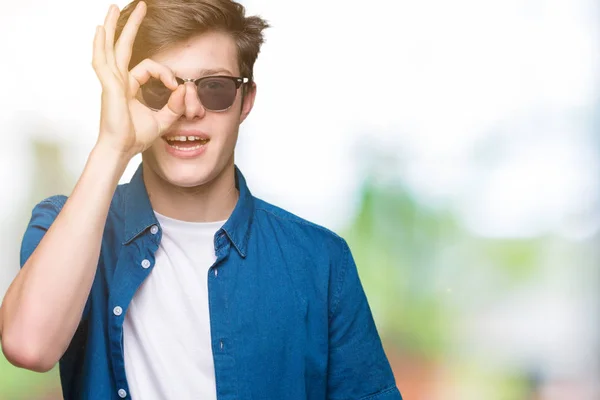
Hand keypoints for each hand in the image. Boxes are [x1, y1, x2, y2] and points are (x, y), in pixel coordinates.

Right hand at [92, 2, 185, 157]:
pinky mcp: (109, 86)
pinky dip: (100, 45)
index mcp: (129, 86)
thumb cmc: (136, 137)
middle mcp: (118, 80)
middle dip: (131, 26)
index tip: (177, 88)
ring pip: (110, 48)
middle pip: (123, 46)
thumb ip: (175, 106)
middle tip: (141, 6)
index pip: (150, 68)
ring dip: (112, 27)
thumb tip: (186, 90)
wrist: (122, 149)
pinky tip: (99, 30)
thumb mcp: (163, 120)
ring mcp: (111, 81)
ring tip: (113, 8)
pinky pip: (102, 61)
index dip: (167, 74)